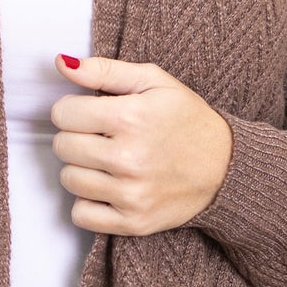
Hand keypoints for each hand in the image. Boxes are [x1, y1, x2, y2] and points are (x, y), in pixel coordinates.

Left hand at [51, 53, 233, 235]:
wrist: (226, 167)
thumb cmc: (186, 119)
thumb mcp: (153, 81)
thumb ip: (103, 70)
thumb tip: (60, 63)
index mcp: (130, 117)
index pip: (63, 114)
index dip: (73, 109)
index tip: (91, 113)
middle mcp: (128, 158)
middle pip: (63, 147)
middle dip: (76, 137)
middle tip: (102, 136)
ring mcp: (131, 194)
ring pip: (69, 179)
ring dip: (82, 168)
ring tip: (108, 161)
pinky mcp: (133, 222)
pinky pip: (81, 215)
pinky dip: (89, 202)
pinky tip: (109, 188)